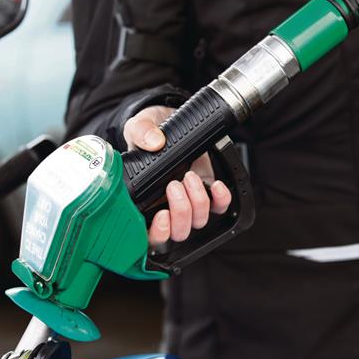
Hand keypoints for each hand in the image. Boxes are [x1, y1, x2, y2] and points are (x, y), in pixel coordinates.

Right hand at [122, 105, 232, 246]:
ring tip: (189, 175)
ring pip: (198, 221)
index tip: (162, 214)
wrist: (166, 122)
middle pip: (178, 232)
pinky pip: (219, 207)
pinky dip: (221, 199)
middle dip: (181, 211)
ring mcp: (188, 201)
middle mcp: (164, 207)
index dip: (158, 233)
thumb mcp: (137, 126)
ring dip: (198, 201)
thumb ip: (141, 132)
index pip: (149, 236)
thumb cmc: (148, 132)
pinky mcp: (206, 192)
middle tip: (174, 185)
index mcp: (142, 202)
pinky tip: (214, 184)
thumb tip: (154, 142)